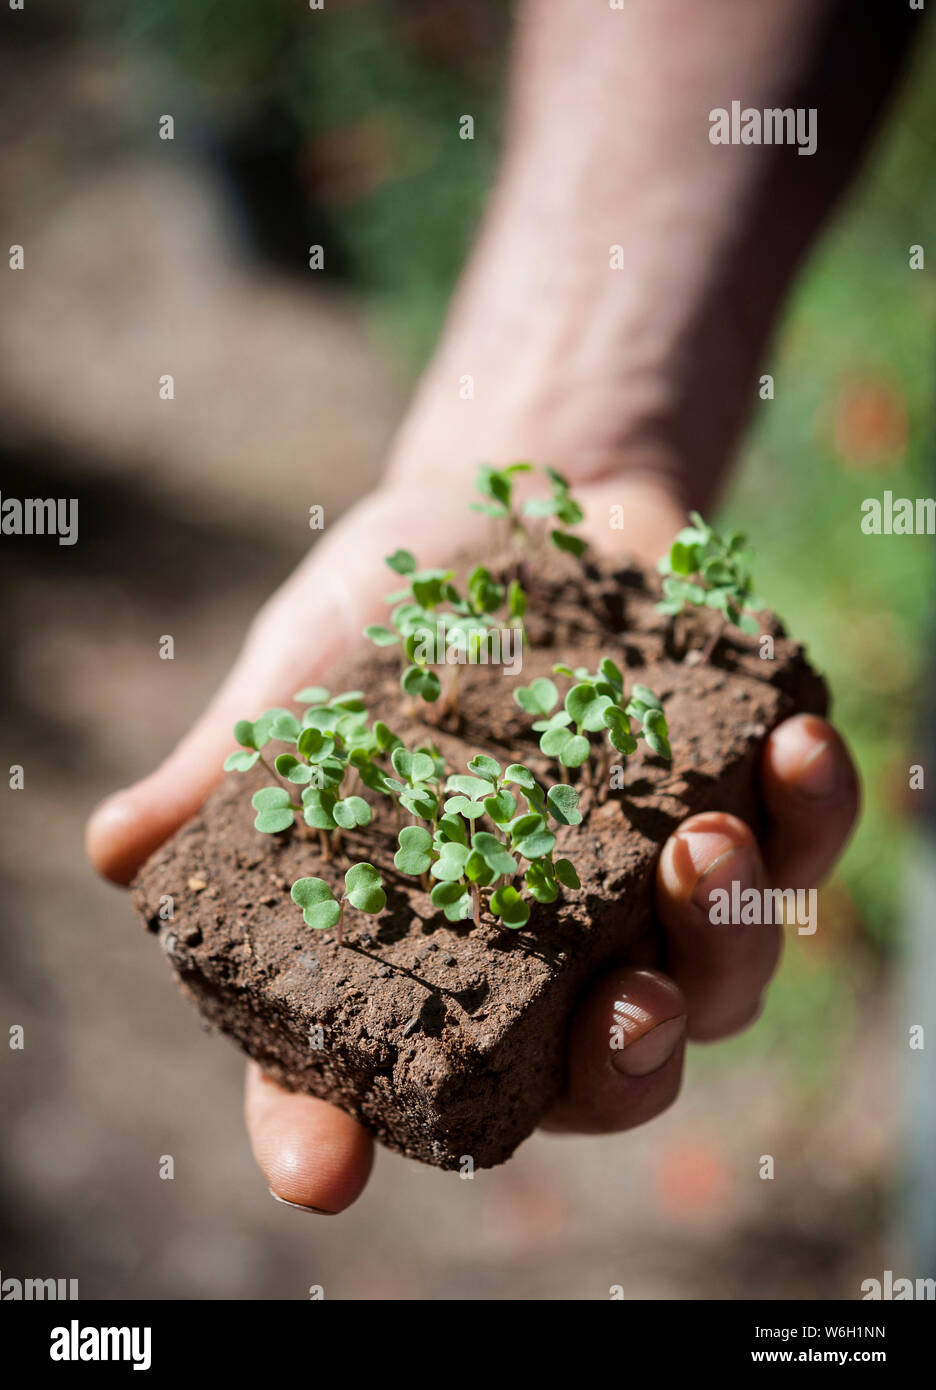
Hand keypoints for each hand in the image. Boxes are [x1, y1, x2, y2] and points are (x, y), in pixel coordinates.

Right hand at [87, 475, 858, 1211]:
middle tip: (632, 1012)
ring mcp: (655, 897)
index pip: (361, 1075)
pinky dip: (809, 815)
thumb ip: (230, 772)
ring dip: (728, 942)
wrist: (508, 508)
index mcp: (417, 949)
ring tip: (705, 843)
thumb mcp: (299, 683)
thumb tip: (119, 849)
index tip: (322, 1164)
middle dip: (621, 1067)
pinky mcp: (743, 808)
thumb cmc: (385, 617)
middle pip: (594, 1074)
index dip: (330, 1129)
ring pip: (720, 983)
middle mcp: (543, 954)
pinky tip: (792, 746)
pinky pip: (801, 848)